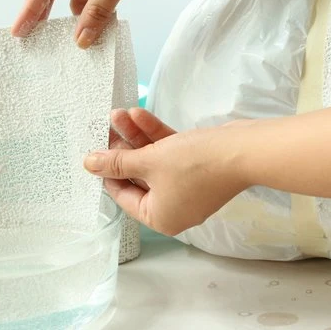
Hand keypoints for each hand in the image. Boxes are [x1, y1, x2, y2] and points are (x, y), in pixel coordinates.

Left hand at [84, 108, 249, 235]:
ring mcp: (188, 187)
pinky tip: (141, 114)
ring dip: (137, 136)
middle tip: (108, 124)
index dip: (107, 171)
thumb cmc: (193, 164)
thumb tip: (88, 165)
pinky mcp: (199, 168)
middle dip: (123, 146)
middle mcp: (173, 207)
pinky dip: (157, 137)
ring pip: (154, 161)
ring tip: (120, 112)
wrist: (242, 151)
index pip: (123, 196)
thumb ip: (117, 162)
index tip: (94, 150)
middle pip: (139, 176)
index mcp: (160, 217)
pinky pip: (171, 154)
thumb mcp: (148, 161)